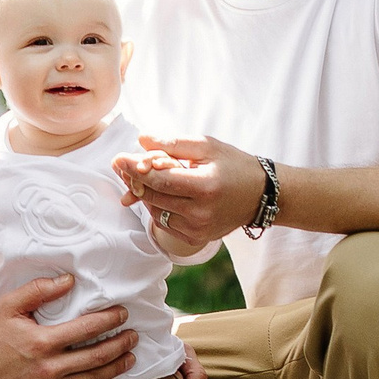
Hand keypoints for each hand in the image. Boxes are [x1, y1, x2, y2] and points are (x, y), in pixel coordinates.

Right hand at [0, 275, 136, 378]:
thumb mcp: (9, 306)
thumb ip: (39, 290)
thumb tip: (69, 280)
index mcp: (42, 341)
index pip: (87, 328)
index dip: (110, 319)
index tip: (123, 314)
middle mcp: (50, 368)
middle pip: (97, 356)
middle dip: (120, 344)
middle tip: (133, 335)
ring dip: (117, 367)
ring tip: (130, 356)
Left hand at [112, 134, 263, 245]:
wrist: (260, 195)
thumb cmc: (234, 165)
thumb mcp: (208, 146)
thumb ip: (174, 144)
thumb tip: (141, 140)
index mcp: (206, 187)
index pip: (160, 180)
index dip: (135, 169)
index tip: (118, 159)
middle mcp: (201, 213)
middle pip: (154, 197)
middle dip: (134, 180)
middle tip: (121, 165)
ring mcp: (199, 230)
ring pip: (156, 211)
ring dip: (144, 193)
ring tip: (141, 175)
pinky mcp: (196, 238)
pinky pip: (165, 223)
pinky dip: (157, 206)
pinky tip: (159, 192)